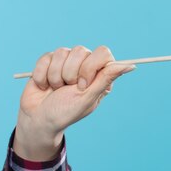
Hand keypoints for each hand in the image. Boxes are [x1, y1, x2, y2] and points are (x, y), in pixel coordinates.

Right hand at [13, 46, 134, 160]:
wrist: (38, 119)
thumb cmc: (65, 112)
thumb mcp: (88, 98)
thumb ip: (107, 79)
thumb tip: (131, 66)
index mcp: (100, 75)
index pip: (103, 53)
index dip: (90, 67)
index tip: (83, 85)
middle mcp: (85, 66)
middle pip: (81, 50)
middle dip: (71, 73)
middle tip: (69, 89)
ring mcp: (67, 62)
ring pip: (62, 52)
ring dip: (55, 75)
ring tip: (56, 88)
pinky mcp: (49, 62)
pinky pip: (46, 58)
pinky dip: (42, 75)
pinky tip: (45, 86)